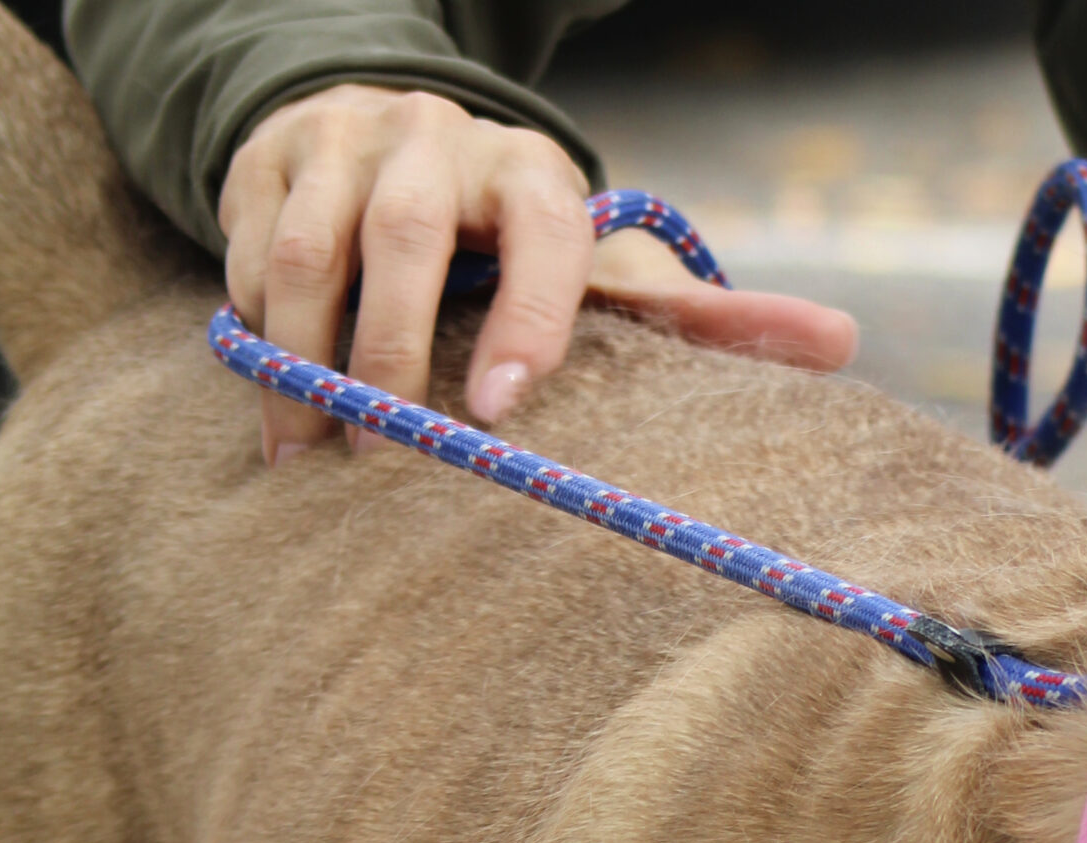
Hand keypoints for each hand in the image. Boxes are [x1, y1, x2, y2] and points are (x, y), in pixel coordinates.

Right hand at [220, 86, 857, 465]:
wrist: (400, 145)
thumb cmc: (525, 245)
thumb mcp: (609, 273)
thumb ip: (709, 320)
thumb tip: (841, 341)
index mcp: (533, 175)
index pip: (538, 241)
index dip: (525, 324)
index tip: (499, 415)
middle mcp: (435, 139)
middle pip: (401, 243)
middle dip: (392, 357)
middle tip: (388, 458)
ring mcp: (342, 139)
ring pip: (307, 252)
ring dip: (303, 361)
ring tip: (309, 458)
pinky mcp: (266, 157)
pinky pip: (246, 251)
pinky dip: (254, 335)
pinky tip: (275, 411)